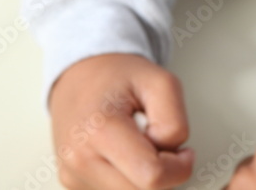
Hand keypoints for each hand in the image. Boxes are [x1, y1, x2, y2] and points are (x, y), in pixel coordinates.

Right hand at [49, 53, 194, 188]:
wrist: (80, 76)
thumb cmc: (117, 76)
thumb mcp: (161, 82)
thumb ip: (175, 122)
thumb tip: (171, 156)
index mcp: (100, 130)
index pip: (152, 177)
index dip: (179, 169)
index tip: (184, 152)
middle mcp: (79, 158)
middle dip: (162, 174)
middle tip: (160, 144)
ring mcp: (72, 174)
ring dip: (144, 179)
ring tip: (139, 146)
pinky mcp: (71, 183)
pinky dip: (127, 180)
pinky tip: (124, 157)